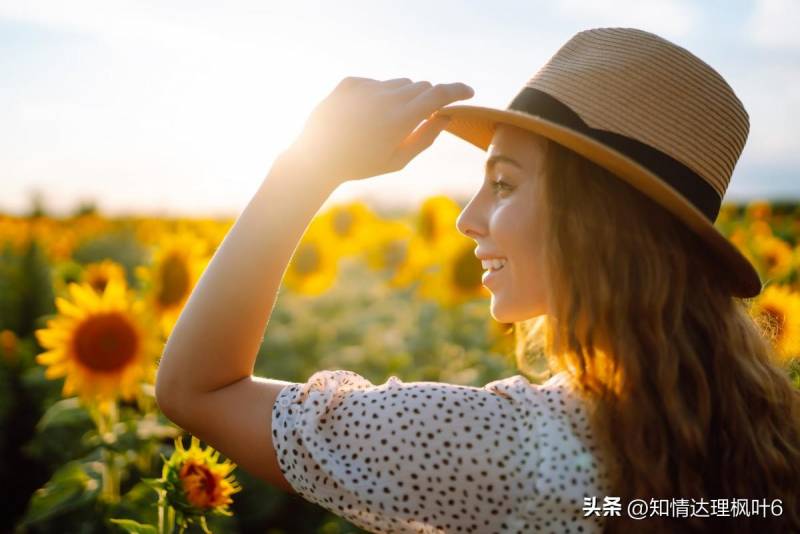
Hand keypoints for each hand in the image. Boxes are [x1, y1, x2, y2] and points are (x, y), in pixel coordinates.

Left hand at [280, 77, 474, 184]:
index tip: (468, 92)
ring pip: (399, 83)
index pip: (439, 94)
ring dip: (403, 96)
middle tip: (420, 118)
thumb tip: (445, 116)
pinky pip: (376, 83)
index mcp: (401, 118)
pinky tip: (363, 117)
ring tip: (385, 122)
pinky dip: (379, 95)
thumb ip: (425, 138)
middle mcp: (385, 96)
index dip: (457, 91)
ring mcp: (366, 86)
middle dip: (428, 99)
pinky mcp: (350, 82)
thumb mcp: (398, 160)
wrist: (316, 158)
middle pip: (421, 86)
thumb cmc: (361, 164)